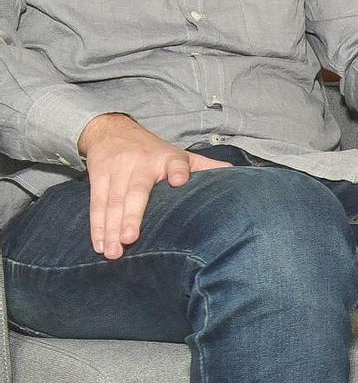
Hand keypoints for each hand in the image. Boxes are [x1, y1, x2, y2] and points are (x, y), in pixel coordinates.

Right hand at [79, 113, 230, 259]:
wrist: (113, 130)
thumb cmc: (154, 151)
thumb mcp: (180, 154)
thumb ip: (204, 167)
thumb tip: (236, 174)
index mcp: (167, 158)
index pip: (176, 163)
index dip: (178, 171)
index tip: (178, 180)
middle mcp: (141, 163)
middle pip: (136, 191)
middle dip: (131, 216)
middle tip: (130, 239)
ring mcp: (117, 170)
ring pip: (112, 202)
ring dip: (110, 229)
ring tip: (112, 252)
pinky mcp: (98, 176)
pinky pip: (97, 203)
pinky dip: (96, 225)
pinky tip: (98, 244)